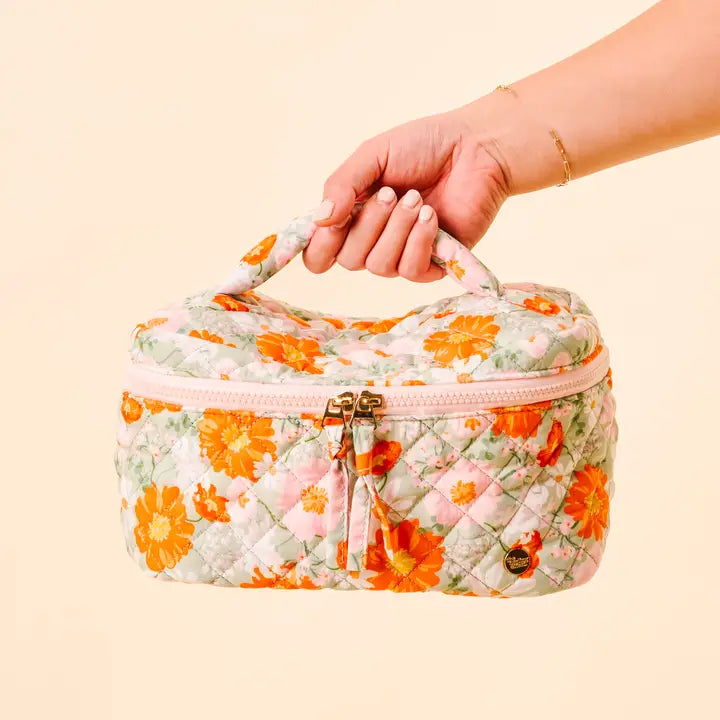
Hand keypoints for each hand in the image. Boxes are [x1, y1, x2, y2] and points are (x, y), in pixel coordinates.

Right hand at [303, 109, 509, 281]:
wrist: (476, 149)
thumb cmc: (424, 146)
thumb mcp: (372, 155)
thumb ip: (341, 184)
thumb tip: (321, 219)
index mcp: (350, 217)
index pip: (318, 254)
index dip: (319, 245)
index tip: (333, 220)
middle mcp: (371, 241)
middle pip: (347, 260)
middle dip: (367, 224)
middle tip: (392, 193)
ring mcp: (400, 255)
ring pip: (378, 266)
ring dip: (396, 229)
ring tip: (417, 199)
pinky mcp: (431, 264)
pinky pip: (409, 270)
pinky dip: (418, 240)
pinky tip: (432, 216)